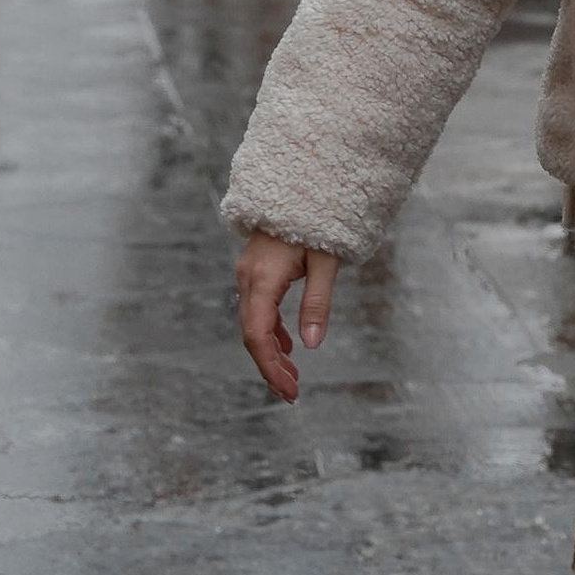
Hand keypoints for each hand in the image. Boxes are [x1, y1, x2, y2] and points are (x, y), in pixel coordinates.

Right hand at [236, 229, 341, 401]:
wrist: (299, 181)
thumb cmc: (317, 217)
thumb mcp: (326, 260)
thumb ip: (318, 301)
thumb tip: (312, 344)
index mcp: (263, 279)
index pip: (258, 336)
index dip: (270, 367)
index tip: (289, 391)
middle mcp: (248, 279)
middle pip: (252, 334)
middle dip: (270, 367)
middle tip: (292, 393)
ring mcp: (249, 274)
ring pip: (253, 323)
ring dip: (270, 352)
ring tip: (292, 376)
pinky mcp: (257, 270)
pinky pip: (258, 309)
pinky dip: (270, 331)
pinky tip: (286, 346)